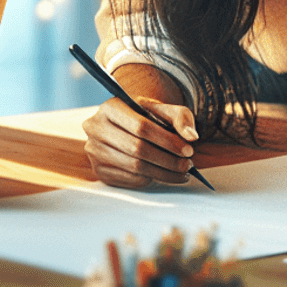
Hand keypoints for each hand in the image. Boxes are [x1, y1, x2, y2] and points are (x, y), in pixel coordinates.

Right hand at [82, 96, 198, 188]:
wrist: (124, 127)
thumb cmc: (145, 116)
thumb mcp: (162, 109)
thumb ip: (180, 117)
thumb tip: (191, 136)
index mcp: (111, 107)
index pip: (141, 126)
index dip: (167, 140)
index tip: (188, 150)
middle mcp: (96, 128)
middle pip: (137, 149)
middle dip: (168, 160)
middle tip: (188, 165)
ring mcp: (95, 151)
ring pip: (134, 167)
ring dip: (163, 173)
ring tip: (182, 172)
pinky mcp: (99, 171)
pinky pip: (129, 179)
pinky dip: (151, 179)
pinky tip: (165, 175)